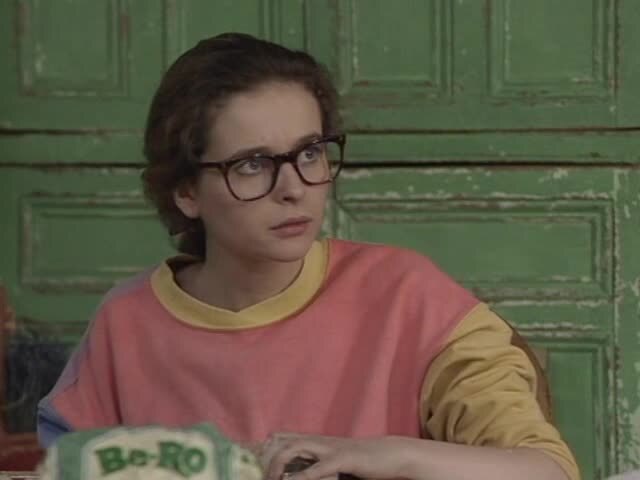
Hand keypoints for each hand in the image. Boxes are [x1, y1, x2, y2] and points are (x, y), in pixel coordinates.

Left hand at [260, 433, 411, 479]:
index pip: (280, 437)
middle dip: (265, 458)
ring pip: (295, 447)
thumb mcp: (332, 462)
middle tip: (259, 477)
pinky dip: (304, 476)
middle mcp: (319, 441)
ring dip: (278, 464)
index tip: (247, 461)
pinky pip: (320, 467)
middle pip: (281, 440)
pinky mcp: (344, 459)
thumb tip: (292, 475)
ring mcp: (330, 448)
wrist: (390, 454)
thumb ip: (313, 464)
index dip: (261, 448)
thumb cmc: (361, 462)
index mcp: (315, 442)